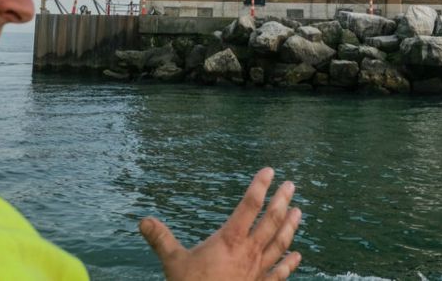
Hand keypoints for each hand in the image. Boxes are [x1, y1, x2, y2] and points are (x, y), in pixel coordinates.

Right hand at [139, 167, 302, 279]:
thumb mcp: (173, 263)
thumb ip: (161, 239)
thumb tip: (143, 220)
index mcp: (230, 240)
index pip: (249, 206)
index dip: (260, 186)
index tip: (269, 171)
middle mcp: (249, 252)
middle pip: (271, 221)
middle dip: (282, 201)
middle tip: (291, 185)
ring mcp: (257, 270)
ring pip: (280, 243)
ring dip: (290, 226)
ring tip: (299, 212)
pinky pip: (279, 273)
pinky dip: (289, 264)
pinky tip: (297, 256)